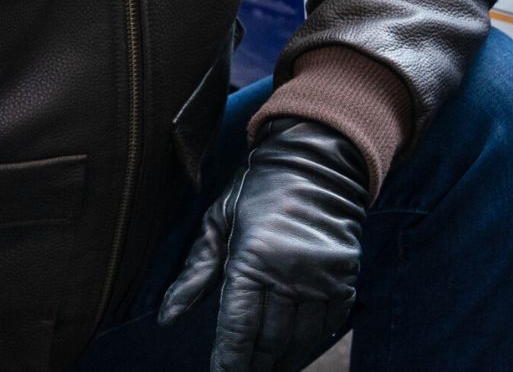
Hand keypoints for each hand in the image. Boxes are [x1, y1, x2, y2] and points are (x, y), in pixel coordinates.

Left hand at [157, 119, 369, 371]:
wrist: (315, 161)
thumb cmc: (256, 190)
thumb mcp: (216, 223)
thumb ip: (194, 274)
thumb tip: (166, 318)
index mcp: (252, 257)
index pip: (239, 326)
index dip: (229, 359)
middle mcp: (289, 271)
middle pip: (269, 339)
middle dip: (253, 365)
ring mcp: (321, 276)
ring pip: (300, 339)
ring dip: (282, 361)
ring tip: (266, 371)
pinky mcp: (345, 276)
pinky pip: (330, 324)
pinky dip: (312, 343)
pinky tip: (296, 352)